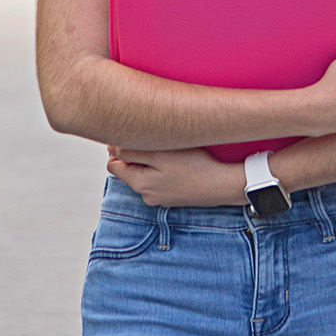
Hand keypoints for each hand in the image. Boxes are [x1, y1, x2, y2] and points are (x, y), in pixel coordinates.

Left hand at [108, 145, 246, 206]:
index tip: (136, 136)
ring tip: (171, 151)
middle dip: (138, 155)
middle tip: (157, 142)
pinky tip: (180, 164)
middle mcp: (147, 196)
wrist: (225, 184)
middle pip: (130, 170)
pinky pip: (161, 180)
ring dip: (153, 161)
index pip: (114, 165)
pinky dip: (165, 170)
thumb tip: (111, 149)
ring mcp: (161, 198)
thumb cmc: (194, 166)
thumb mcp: (160, 153)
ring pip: (146, 174)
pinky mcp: (174, 197)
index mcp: (140, 185)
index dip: (120, 148)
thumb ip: (131, 152)